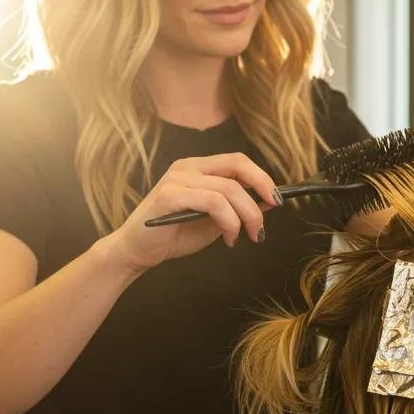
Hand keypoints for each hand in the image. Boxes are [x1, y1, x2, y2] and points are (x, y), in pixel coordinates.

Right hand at [101, 153, 282, 273]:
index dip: (262, 177)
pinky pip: (214, 202)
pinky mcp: (170, 195)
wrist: (135, 252)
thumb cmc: (172, 236)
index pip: (237, 161)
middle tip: (271, 213)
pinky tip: (229, 238)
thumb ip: (236, 209)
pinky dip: (229, 221)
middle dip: (262, 188)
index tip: (277, 199)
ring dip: (247, 215)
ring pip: (229, 188)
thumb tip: (268, 203)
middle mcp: (187, 167)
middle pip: (237, 165)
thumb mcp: (213, 222)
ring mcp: (178, 179)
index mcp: (197, 168)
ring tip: (246, 236)